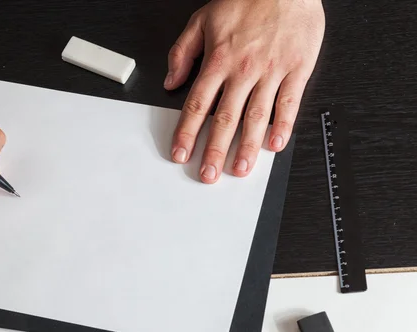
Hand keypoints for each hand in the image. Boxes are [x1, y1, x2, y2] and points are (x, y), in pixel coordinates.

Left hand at [165, 0, 324, 182]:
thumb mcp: (201, 20)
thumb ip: (182, 52)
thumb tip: (171, 81)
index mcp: (218, 60)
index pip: (196, 105)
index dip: (186, 133)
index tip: (181, 153)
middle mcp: (242, 70)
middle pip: (224, 119)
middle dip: (214, 151)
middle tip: (208, 174)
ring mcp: (271, 70)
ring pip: (255, 116)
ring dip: (246, 147)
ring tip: (239, 169)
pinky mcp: (297, 68)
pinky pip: (289, 102)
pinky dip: (283, 125)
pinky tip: (275, 144)